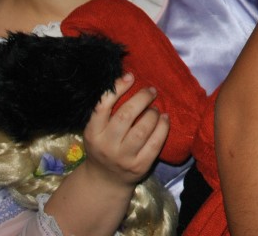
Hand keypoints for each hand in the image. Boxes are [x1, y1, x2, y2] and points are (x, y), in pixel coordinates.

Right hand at [82, 73, 169, 187]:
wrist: (105, 180)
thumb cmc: (103, 146)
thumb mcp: (97, 130)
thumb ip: (107, 109)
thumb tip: (128, 77)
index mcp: (92, 133)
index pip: (102, 106)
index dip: (118, 88)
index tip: (131, 77)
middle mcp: (106, 145)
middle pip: (125, 116)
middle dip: (142, 99)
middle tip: (151, 91)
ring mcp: (123, 158)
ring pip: (142, 129)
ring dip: (153, 114)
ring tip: (155, 108)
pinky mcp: (140, 166)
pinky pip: (155, 143)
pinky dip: (163, 128)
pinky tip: (164, 119)